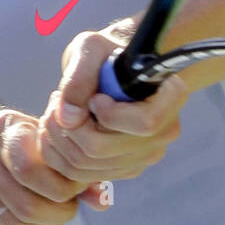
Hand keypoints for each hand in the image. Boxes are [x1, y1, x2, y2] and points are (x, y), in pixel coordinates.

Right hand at [0, 108, 98, 224]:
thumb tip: (103, 200)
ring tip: (55, 221)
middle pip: (25, 204)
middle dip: (58, 215)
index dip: (63, 190)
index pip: (34, 170)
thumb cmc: (11, 145)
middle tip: (70, 212)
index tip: (75, 191)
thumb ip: (71, 165)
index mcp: (1, 127)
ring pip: (12, 224)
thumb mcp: (38, 141)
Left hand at [36, 26, 188, 203]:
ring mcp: (145, 156)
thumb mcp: (90, 49)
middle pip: (102, 149)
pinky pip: (81, 176)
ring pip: (86, 166)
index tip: (95, 97)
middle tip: (55, 102)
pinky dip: (58, 155)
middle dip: (67, 127)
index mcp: (170, 98)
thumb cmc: (105, 53)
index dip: (110, 114)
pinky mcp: (124, 169)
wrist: (113, 70)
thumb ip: (78, 78)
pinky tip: (57, 129)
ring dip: (57, 140)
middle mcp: (163, 133)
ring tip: (53, 112)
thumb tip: (69, 119)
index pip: (144, 123)